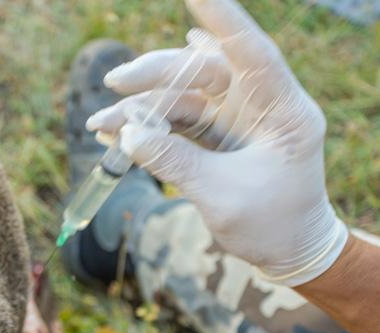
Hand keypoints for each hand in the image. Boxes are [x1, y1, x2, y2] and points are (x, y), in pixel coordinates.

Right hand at [86, 0, 347, 285]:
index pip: (252, 52)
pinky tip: (116, 132)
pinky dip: (145, 126)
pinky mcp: (216, 133)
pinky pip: (174, 119)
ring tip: (102, 125)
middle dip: (156, 73)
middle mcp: (259, 104)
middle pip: (203, 69)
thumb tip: (129, 133)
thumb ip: (174, 162)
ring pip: (182, 94)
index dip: (223, 20)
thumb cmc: (271, 226)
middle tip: (115, 84)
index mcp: (282, 111)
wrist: (286, 252)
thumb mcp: (221, 197)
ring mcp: (236, 117)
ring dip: (141, 106)